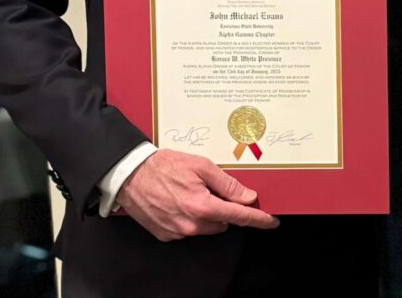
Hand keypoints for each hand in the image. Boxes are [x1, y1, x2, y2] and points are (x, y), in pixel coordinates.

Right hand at [116, 149, 278, 241]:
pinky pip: (187, 230)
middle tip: (210, 189)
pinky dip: (189, 218)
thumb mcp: (201, 166)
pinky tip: (178, 201)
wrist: (130, 175)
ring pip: (206, 228)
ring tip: (190, 192)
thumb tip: (248, 197)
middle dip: (223, 208)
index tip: (271, 221)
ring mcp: (177, 232)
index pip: (238, 216)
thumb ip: (227, 184)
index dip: (258, 219)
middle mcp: (191, 225)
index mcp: (202, 207)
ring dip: (206, 214)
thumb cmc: (164, 166)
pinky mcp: (165, 235)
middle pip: (222, 222)